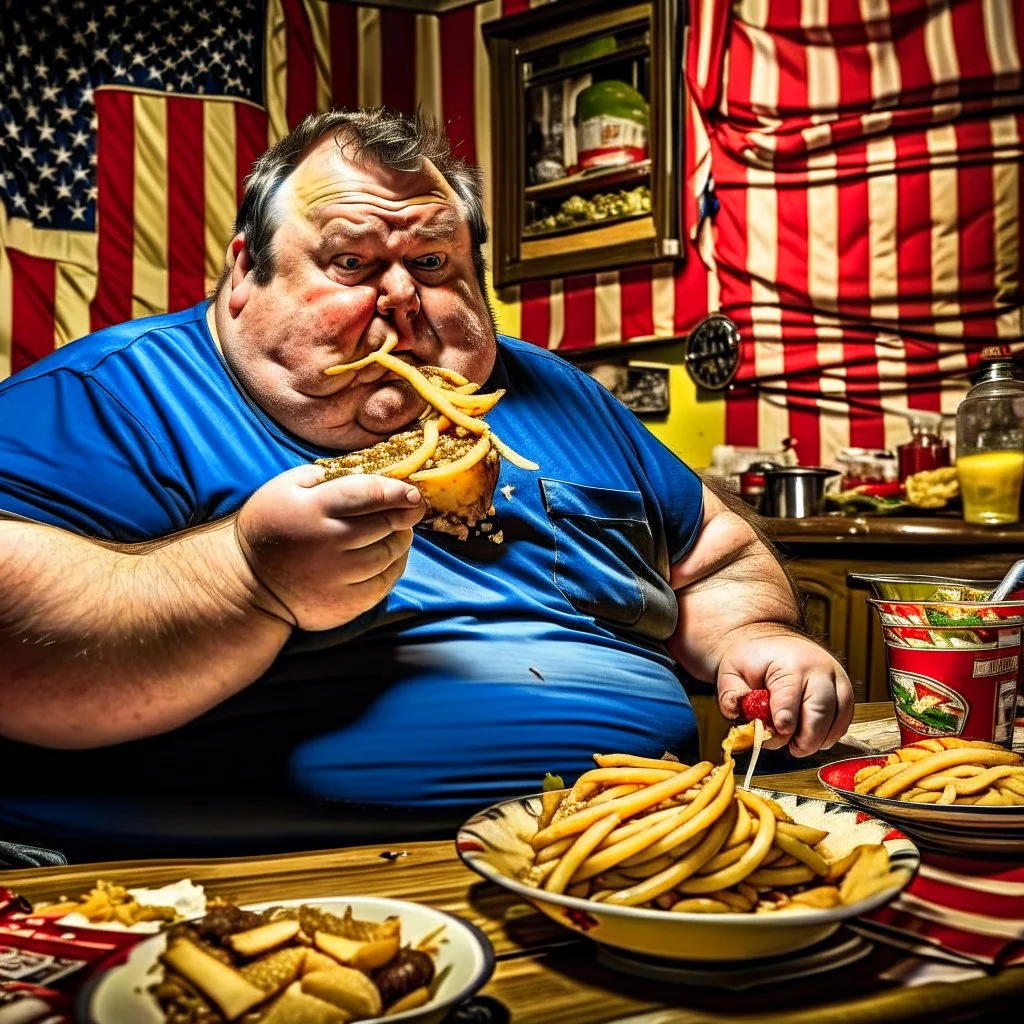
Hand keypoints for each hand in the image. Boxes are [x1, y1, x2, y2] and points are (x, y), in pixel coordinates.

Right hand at [234, 466, 423, 629]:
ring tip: (396, 531)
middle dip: (405, 515)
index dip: (399, 493)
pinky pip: (386, 582)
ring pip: (390, 554)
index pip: (371, 495)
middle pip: (387, 525)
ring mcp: (337, 577)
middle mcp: (328, 543)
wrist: (249, 584)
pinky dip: (395, 566)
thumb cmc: (271, 527)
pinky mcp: (345, 604)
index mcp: (313, 508)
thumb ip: (327, 475)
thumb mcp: (285, 487)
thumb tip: (373, 474)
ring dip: (401, 539)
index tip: (413, 494)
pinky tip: (387, 556)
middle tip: (410, 509)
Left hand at [716, 630, 854, 756]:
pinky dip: (831, 733)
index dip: (784, 722)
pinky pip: (845, 718)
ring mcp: (836, 677)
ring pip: (838, 717)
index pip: (790, 698)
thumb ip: (732, 695)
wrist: (771, 640)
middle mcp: (819, 669)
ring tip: (799, 743)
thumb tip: (735, 712)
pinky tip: (813, 736)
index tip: (779, 733)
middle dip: (807, 738)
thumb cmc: (753, 658)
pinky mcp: (843, 688)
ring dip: (820, 738)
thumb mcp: (732, 672)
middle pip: (821, 711)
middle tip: (792, 748)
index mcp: (789, 663)